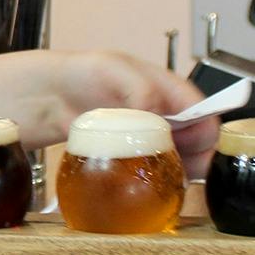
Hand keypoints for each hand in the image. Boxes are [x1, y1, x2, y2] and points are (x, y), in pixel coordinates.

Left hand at [48, 52, 219, 176]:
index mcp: (167, 90)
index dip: (205, 130)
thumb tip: (158, 112)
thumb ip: (139, 88)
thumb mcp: (112, 69)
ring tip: (163, 181)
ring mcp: (147, 136)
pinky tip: (144, 185)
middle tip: (178, 172)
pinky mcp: (131, 155)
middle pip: (196, 140)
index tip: (195, 148)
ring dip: (176, 172)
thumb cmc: (81, 73)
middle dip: (195, 157)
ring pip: (177, 158)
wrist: (49, 96)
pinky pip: (153, 170)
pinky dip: (154, 179)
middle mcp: (164, 115)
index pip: (203, 112)